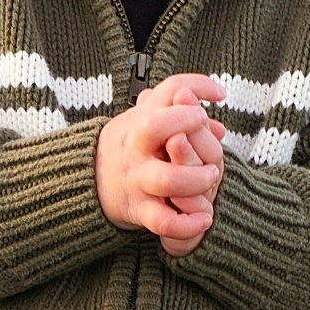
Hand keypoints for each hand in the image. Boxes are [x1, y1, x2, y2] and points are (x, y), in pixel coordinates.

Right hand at [96, 74, 225, 256]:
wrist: (89, 180)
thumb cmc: (130, 146)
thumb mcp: (145, 120)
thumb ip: (181, 119)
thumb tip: (218, 127)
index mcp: (140, 120)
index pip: (169, 90)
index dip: (197, 86)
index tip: (220, 94)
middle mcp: (136, 147)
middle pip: (155, 127)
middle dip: (186, 123)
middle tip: (204, 129)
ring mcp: (137, 179)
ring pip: (166, 178)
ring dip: (196, 178)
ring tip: (211, 176)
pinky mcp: (139, 210)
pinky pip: (163, 221)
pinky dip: (186, 223)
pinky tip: (204, 218)